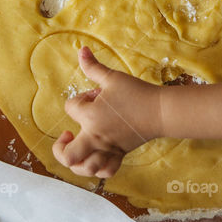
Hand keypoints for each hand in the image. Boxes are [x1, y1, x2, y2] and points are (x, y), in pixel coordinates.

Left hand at [51, 47, 161, 178]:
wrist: (161, 111)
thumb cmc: (136, 93)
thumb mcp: (112, 77)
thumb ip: (93, 67)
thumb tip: (81, 49)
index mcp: (90, 117)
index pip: (70, 108)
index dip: (79, 99)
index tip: (95, 95)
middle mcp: (95, 137)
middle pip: (67, 155)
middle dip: (60, 147)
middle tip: (68, 135)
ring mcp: (107, 149)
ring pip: (84, 168)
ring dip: (77, 161)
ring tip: (79, 148)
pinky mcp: (119, 155)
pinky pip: (105, 172)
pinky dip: (98, 169)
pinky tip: (96, 158)